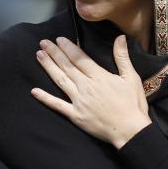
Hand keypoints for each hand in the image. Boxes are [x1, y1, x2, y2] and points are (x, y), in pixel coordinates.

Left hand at [31, 35, 150, 148]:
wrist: (130, 131)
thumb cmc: (133, 104)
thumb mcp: (131, 78)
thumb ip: (122, 57)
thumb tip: (120, 37)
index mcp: (99, 77)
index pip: (79, 58)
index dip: (68, 48)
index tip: (58, 39)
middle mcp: (86, 87)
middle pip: (67, 66)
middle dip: (54, 53)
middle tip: (43, 42)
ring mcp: (79, 101)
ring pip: (60, 80)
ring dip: (48, 67)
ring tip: (39, 55)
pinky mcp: (75, 115)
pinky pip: (58, 105)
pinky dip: (45, 98)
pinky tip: (34, 91)